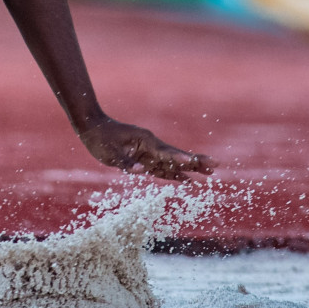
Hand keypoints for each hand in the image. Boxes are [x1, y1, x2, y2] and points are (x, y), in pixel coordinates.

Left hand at [78, 117, 214, 180]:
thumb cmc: (100, 138)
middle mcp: (151, 146)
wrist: (92, 128)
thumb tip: (141, 172)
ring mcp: (149, 152)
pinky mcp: (144, 158)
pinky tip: (186, 179)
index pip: (165, 152)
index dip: (179, 159)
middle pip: (176, 156)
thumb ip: (126, 163)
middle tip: (216, 165)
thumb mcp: (109, 152)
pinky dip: (174, 174)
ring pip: (172, 163)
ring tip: (209, 173)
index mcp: (145, 141)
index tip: (193, 162)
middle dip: (195, 162)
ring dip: (190, 169)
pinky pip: (162, 168)